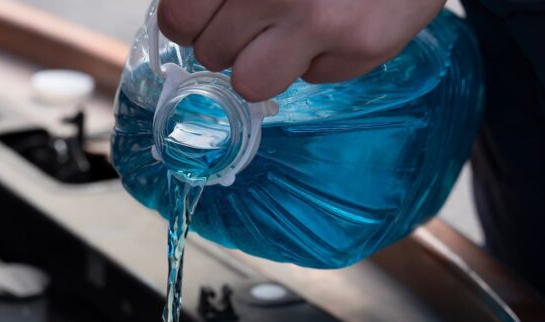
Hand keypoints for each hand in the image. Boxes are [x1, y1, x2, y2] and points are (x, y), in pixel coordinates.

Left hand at [157, 0, 445, 100]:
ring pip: (251, 83)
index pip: (180, 17)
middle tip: (257, 16)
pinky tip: (338, 23)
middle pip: (212, 54)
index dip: (189, 21)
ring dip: (262, 65)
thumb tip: (182, 16)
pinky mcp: (364, 47)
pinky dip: (320, 59)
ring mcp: (324, 23)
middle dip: (229, 40)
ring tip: (289, 33)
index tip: (204, 16)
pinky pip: (313, 80)